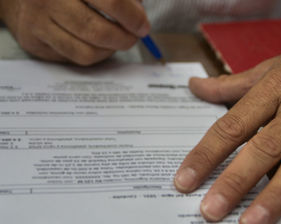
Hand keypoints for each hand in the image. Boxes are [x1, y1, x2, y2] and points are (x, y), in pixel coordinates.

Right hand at [0, 0, 148, 64]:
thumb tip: (140, 14)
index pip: (110, 1)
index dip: (131, 16)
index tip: (142, 26)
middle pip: (97, 31)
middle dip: (124, 39)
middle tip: (133, 37)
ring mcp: (37, 22)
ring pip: (87, 51)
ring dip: (111, 50)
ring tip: (118, 41)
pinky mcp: (34, 41)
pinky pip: (75, 58)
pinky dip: (95, 55)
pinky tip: (98, 45)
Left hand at [174, 20, 280, 223]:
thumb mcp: (273, 65)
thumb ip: (232, 84)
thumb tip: (196, 87)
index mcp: (274, 90)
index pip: (232, 126)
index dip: (206, 154)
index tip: (185, 180)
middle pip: (263, 149)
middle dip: (235, 182)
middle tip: (211, 210)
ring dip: (276, 196)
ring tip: (252, 222)